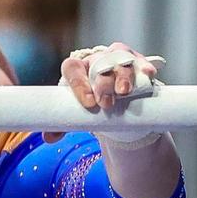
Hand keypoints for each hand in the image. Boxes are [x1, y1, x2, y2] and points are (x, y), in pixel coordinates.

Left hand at [44, 42, 164, 143]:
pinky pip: (141, 61)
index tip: (88, 103)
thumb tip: (48, 138)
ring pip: (120, 60)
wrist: (115, 100)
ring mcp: (118, 59)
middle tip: (106, 104)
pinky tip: (148, 73)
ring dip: (123, 75)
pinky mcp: (137, 63)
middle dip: (103, 84)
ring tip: (124, 91)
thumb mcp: (77, 112)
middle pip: (99, 65)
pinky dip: (144, 67)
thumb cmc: (92, 103)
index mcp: (78, 69)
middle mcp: (97, 60)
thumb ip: (62, 124)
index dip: (78, 83)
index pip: (72, 68)